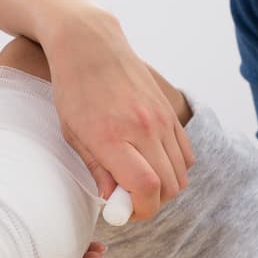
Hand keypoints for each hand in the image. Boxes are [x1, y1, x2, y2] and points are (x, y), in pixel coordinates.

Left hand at [46, 10, 194, 218]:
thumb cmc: (73, 90)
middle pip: (169, 186)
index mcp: (114, 137)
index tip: (122, 212)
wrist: (91, 45)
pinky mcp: (169, 111)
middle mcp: (144, 128)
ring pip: (181, 172)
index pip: (146, 187)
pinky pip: (185, 152)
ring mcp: (161, 119)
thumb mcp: (72, 134)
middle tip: (127, 200)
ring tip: (137, 181)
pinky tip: (150, 163)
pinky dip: (174, 167)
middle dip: (151, 203)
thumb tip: (113, 199)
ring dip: (164, 187)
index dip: (140, 210)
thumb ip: (96, 169)